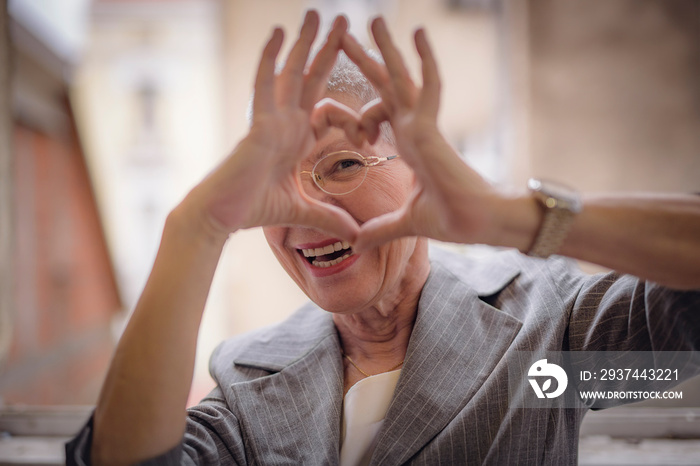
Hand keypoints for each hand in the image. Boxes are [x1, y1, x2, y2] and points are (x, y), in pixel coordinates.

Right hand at [182, 12, 361, 242]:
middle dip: (329, 49)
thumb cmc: (254, 209)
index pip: (330, 111)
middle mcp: (286, 123)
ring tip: (317, 13)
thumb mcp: (304, 212)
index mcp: (298, 139)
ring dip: (304, 42)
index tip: (369, 135)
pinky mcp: (257, 124)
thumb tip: (357, 236)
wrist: (223, 217)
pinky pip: (263, 84)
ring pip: (291, 73)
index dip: (353, 116)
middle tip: (345, 19)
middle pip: (311, 78)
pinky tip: (278, 32)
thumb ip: (331, 218)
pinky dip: (269, 57)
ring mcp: (271, 120)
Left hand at [342, 19, 509, 251]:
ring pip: (400, 79)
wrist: (476, 224)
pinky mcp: (431, 128)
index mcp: (406, 144)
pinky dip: (424, 60)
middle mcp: (413, 129)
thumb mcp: (404, 222)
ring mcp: (422, 126)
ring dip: (386, 50)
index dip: (358, 116)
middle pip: (384, 87)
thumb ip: (379, 229)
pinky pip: (428, 86)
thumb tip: (356, 244)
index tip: (349, 131)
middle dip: (364, 61)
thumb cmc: (451, 219)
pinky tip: (417, 32)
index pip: (377, 113)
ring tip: (373, 20)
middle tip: (343, 36)